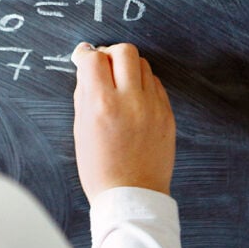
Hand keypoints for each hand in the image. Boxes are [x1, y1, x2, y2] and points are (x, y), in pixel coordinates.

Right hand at [71, 42, 175, 201]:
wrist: (132, 196)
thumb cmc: (100, 168)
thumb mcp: (81, 129)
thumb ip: (84, 94)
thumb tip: (86, 68)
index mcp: (102, 105)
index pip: (94, 59)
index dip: (85, 54)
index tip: (82, 56)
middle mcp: (130, 101)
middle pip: (124, 51)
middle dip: (109, 53)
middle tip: (102, 65)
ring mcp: (153, 107)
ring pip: (143, 63)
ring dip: (127, 67)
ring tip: (118, 83)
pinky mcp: (167, 114)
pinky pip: (155, 83)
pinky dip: (142, 83)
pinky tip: (133, 98)